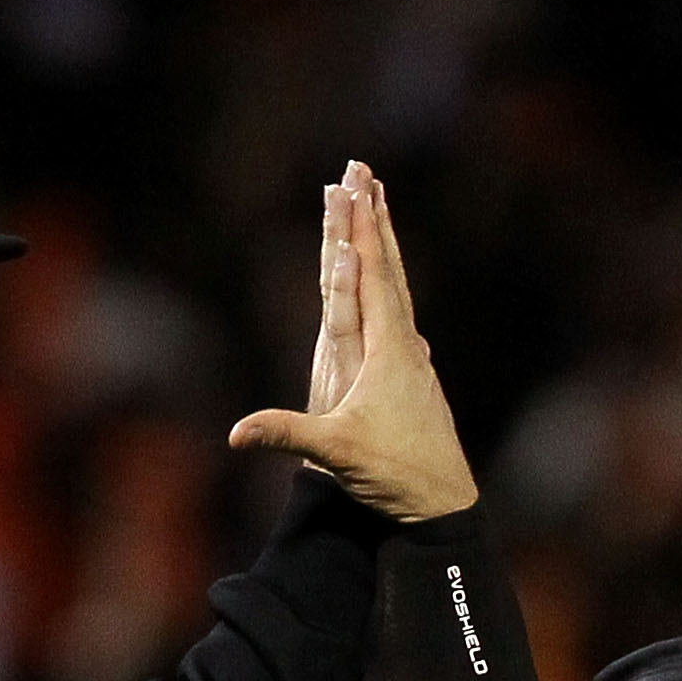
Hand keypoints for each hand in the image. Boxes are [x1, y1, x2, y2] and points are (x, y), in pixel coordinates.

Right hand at [228, 162, 481, 520]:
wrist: (445, 507)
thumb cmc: (396, 475)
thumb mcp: (336, 453)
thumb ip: (287, 434)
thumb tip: (236, 432)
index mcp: (387, 350)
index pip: (369, 277)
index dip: (358, 231)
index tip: (351, 187)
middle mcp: (406, 346)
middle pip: (388, 269)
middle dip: (374, 220)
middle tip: (366, 173)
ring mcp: (416, 362)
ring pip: (401, 291)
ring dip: (386, 249)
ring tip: (380, 214)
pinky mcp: (419, 380)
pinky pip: (404, 319)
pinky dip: (394, 292)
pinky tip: (396, 298)